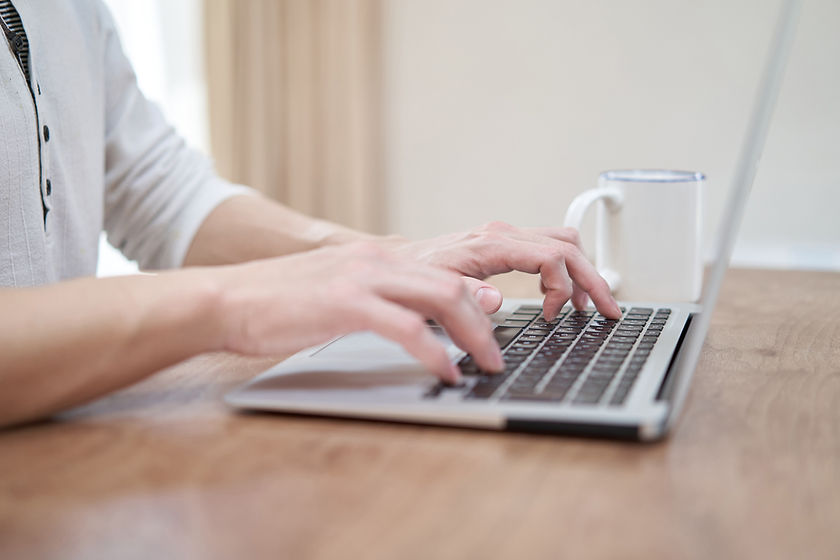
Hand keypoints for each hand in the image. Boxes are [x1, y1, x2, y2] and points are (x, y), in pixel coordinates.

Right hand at [213, 242, 503, 382]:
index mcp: (376, 258)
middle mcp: (376, 260)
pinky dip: (434, 352)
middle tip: (496, 356)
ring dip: (473, 335)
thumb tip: (410, 323)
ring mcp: (362, 278)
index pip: (443, 275)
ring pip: (441, 298)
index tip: (492, 330)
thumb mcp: (335, 294)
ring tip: (486, 365)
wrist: (225, 299)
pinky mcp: (346, 303)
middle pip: (453, 284)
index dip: (475, 303)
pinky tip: (445, 372)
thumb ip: (375, 301)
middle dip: (485, 323)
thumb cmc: (275, 304)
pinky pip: (406, 327)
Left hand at [388, 221, 620, 319]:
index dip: (563, 288)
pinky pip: (549, 247)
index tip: (553, 316)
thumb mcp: (436, 290)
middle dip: (593, 280)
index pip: (551, 257)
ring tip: (587, 305)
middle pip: (568, 247)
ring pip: (564, 242)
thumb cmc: (416, 276)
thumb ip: (467, 297)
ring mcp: (507, 236)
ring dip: (582, 272)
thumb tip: (497, 302)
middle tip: (607, 311)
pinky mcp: (506, 243)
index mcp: (492, 245)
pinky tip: (558, 294)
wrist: (401, 262)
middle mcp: (504, 235)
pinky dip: (564, 269)